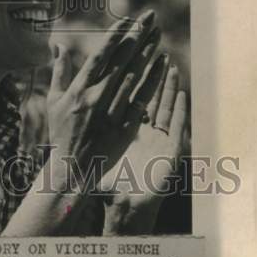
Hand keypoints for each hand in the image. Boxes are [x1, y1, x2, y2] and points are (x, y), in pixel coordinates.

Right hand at [47, 11, 161, 179]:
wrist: (72, 168)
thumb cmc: (61, 132)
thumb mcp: (54, 101)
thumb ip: (59, 71)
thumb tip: (58, 45)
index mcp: (78, 89)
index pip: (100, 56)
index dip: (115, 37)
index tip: (127, 19)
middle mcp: (96, 97)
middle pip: (121, 61)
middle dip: (136, 37)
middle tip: (149, 17)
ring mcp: (112, 112)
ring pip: (134, 76)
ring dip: (147, 53)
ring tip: (158, 33)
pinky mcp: (125, 126)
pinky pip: (142, 99)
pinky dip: (153, 80)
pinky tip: (162, 63)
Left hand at [100, 57, 187, 233]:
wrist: (125, 210)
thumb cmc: (109, 185)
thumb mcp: (94, 152)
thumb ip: (86, 137)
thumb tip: (72, 119)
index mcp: (124, 126)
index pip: (126, 92)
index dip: (127, 71)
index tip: (126, 51)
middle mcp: (142, 129)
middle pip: (146, 92)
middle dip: (149, 68)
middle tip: (152, 46)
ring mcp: (156, 139)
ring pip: (162, 105)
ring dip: (167, 85)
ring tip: (170, 64)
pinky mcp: (169, 151)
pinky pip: (176, 127)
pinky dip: (180, 111)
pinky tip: (183, 95)